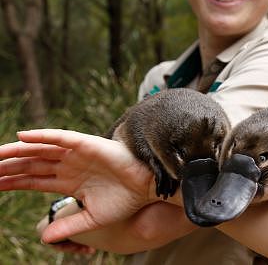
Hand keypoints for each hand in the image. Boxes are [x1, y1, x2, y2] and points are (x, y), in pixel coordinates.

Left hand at [0, 129, 157, 243]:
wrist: (148, 189)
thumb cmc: (125, 201)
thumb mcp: (92, 219)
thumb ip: (69, 225)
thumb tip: (44, 237)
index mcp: (68, 181)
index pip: (32, 180)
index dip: (11, 182)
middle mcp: (69, 165)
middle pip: (31, 163)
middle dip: (7, 166)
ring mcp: (77, 153)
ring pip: (40, 149)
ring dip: (17, 151)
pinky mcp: (87, 144)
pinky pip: (61, 138)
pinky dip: (42, 136)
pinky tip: (22, 137)